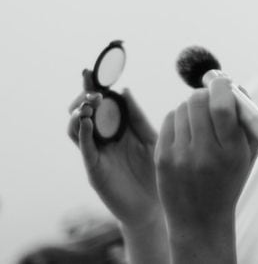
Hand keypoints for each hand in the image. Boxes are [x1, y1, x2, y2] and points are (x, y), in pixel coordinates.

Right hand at [67, 69, 161, 228]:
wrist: (159, 206)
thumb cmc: (158, 171)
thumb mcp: (152, 138)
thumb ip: (138, 117)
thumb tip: (125, 90)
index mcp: (119, 129)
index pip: (101, 104)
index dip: (95, 88)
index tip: (93, 71)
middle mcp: (104, 139)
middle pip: (84, 112)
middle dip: (84, 97)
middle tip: (92, 88)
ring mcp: (97, 154)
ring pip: (77, 129)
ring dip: (79, 113)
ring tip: (88, 103)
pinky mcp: (95, 169)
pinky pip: (85, 149)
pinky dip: (84, 133)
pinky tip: (88, 121)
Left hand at [155, 77, 257, 258]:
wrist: (200, 219)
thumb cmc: (229, 181)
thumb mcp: (247, 156)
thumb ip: (247, 121)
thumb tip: (236, 86)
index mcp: (231, 152)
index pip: (222, 107)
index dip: (222, 88)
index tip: (224, 82)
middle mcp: (204, 154)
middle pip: (198, 102)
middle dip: (206, 94)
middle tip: (211, 97)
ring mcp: (180, 156)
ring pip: (182, 109)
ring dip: (193, 107)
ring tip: (200, 122)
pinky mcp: (162, 158)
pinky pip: (170, 120)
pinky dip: (179, 119)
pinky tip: (186, 133)